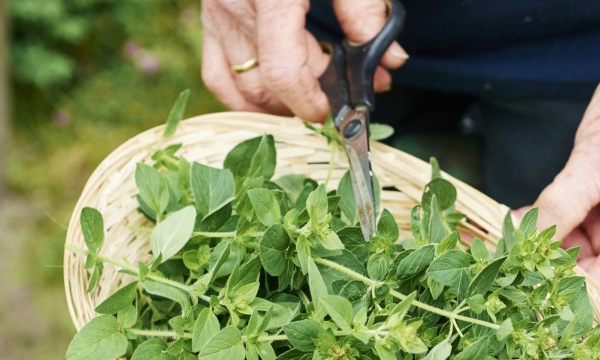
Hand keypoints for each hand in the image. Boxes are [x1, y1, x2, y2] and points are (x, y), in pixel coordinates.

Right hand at [201, 0, 407, 120]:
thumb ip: (366, 7)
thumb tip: (390, 57)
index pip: (282, 72)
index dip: (312, 102)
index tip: (342, 110)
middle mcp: (234, 6)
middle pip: (263, 85)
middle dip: (307, 100)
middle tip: (349, 89)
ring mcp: (215, 12)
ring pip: (237, 85)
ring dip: (277, 102)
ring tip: (315, 91)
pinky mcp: (209, 13)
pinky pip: (217, 70)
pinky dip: (243, 92)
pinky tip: (276, 92)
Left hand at [517, 45, 599, 303]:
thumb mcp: (599, 154)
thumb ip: (562, 204)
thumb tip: (526, 244)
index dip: (551, 296)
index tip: (507, 286)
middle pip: (586, 282)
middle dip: (536, 271)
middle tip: (487, 258)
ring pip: (576, 263)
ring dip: (537, 251)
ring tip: (494, 236)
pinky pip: (578, 240)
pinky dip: (549, 232)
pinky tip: (517, 221)